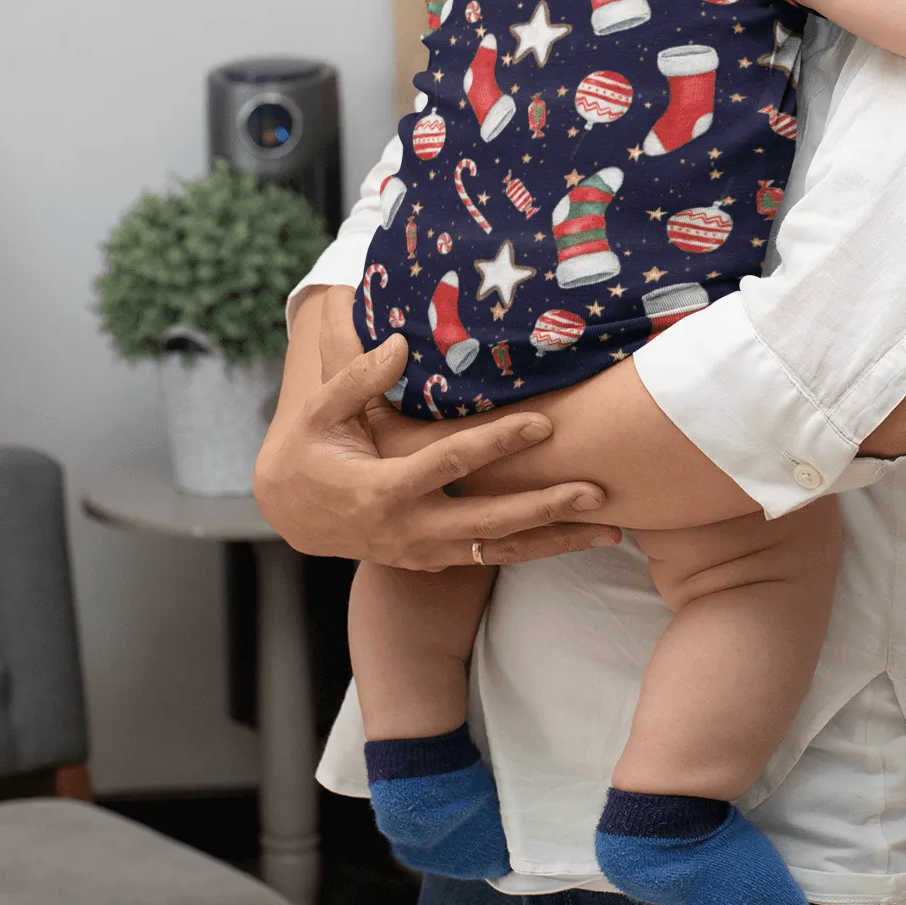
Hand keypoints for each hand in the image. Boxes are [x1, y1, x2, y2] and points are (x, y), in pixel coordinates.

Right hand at [254, 309, 621, 570]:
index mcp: (382, 490)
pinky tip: (581, 539)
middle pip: (489, 523)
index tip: (544, 422)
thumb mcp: (319, 412)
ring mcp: (425, 552)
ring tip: (612, 528)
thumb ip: (356, 379)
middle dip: (546, 507)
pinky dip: (538, 551)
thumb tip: (397, 344)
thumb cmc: (308, 449)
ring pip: (501, 552)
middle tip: (596, 489)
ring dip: (557, 541)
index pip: (451, 463)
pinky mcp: (436, 560)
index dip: (498, 442)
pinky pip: (494, 559)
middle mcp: (410, 530)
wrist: (293, 514)